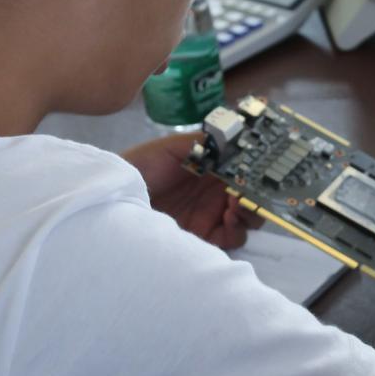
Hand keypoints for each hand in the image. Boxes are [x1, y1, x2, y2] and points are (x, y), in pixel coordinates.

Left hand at [122, 132, 262, 248]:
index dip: (255, 169)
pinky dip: (238, 228)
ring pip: (247, 219)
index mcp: (210, 171)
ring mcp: (210, 218)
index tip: (261, 165)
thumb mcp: (170, 148)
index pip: (243, 172)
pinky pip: (233, 238)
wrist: (114, 199)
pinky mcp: (204, 239)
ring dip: (251, 210)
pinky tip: (230, 216)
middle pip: (251, 197)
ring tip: (239, 203)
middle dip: (259, 192)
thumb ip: (203, 143)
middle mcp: (214, 195)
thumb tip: (235, 136)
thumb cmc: (139, 169)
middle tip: (252, 187)